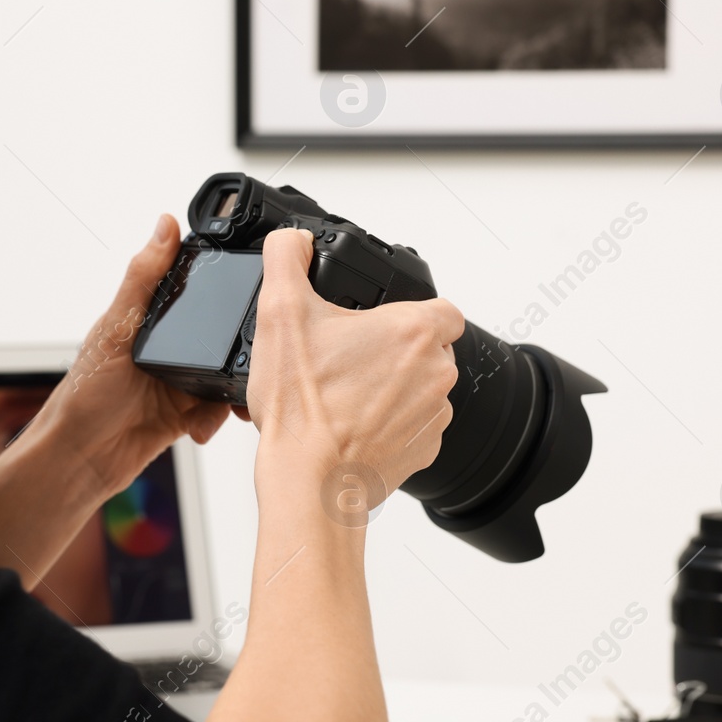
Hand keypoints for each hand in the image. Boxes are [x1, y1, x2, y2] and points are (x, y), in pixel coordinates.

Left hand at [29, 214, 239, 496]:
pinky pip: (219, 408)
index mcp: (147, 318)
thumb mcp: (116, 328)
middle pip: (219, 333)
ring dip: (230, 386)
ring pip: (226, 371)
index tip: (247, 284)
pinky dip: (218, 416)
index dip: (219, 286)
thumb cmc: (83, 396)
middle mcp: (166, 346)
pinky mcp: (188, 413)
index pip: (193, 289)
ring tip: (227, 395)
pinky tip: (201, 424)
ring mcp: (179, 380)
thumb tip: (164, 226)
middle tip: (248, 352)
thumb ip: (144, 278)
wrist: (82, 460)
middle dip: (236, 344)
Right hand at [244, 227, 463, 505]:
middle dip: (392, 349)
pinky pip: (414, 424)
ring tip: (345, 394)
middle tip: (347, 358)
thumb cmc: (303, 408)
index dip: (411, 309)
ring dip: (392, 386)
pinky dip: (390, 423)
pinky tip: (352, 424)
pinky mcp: (424, 450)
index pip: (441, 306)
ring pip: (421, 386)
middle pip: (428, 346)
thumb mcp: (279, 313)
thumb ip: (288, 257)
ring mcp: (434, 415)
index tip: (379, 320)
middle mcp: (437, 372)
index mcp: (414, 331)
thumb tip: (294, 240)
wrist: (310, 481)